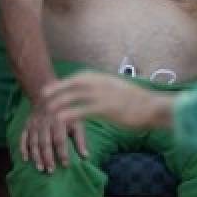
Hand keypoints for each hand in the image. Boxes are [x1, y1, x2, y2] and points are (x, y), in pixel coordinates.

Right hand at [19, 102, 87, 173]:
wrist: (47, 96)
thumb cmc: (65, 112)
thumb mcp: (76, 122)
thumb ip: (80, 139)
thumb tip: (85, 157)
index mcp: (59, 120)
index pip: (60, 139)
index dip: (62, 153)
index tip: (65, 165)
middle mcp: (45, 122)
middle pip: (45, 142)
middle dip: (47, 157)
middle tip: (51, 171)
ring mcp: (34, 124)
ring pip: (33, 142)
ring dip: (36, 156)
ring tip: (40, 168)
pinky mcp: (26, 125)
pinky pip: (22, 138)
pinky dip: (22, 149)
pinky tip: (25, 159)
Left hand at [43, 72, 172, 128]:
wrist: (154, 107)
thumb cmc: (139, 102)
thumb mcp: (120, 91)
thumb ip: (107, 90)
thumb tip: (98, 92)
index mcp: (105, 79)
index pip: (80, 77)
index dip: (64, 82)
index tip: (52, 86)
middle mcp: (102, 83)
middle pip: (74, 83)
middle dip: (57, 88)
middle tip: (42, 94)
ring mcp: (104, 95)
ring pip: (76, 95)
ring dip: (60, 101)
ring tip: (48, 108)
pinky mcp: (107, 108)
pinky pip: (84, 110)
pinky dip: (71, 113)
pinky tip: (61, 119)